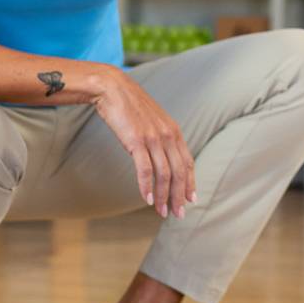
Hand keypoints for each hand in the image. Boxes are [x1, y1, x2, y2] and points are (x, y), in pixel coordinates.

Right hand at [90, 73, 195, 219]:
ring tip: (161, 211)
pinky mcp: (136, 141)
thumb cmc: (131, 107)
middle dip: (179, 196)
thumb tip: (163, 158)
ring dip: (163, 196)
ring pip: (164, 174)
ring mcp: (153, 139)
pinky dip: (146, 186)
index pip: (188, 162)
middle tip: (178, 213)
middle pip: (179, 172)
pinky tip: (146, 199)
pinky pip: (145, 169)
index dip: (190, 183)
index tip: (190, 200)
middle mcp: (168, 136)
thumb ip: (162, 138)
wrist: (113, 89)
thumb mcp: (153, 122)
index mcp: (175, 132)